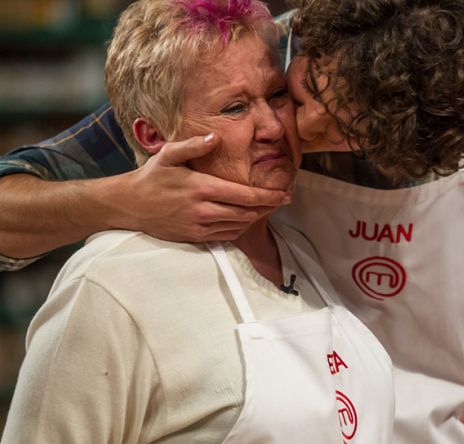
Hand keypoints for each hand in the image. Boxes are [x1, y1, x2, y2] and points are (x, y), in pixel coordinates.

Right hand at [113, 133, 290, 241]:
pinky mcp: (195, 237)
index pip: (246, 196)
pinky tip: (246, 218)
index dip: (269, 197)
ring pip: (239, 226)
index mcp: (202, 188)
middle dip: (268, 207)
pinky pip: (226, 236)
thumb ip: (194, 145)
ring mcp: (200, 226)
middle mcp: (204, 210)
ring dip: (256, 217)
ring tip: (268, 207)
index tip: (285, 194)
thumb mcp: (169, 154)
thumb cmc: (151, 177)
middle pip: (247, 213)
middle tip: (283, 200)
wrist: (129, 205)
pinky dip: (240, 228)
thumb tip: (215, 137)